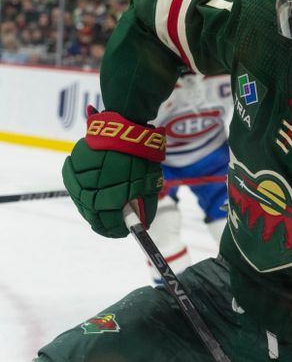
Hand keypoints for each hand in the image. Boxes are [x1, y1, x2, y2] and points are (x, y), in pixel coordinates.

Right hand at [62, 107, 164, 237]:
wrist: (123, 129)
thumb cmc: (139, 157)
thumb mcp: (149, 184)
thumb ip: (146, 207)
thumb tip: (143, 224)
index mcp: (109, 201)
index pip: (111, 226)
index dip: (118, 231)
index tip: (124, 232)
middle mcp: (89, 195)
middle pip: (94, 218)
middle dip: (106, 224)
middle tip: (115, 225)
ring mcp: (77, 182)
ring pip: (84, 205)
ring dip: (95, 209)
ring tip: (107, 208)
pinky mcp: (71, 170)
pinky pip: (78, 189)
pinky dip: (87, 194)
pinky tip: (97, 193)